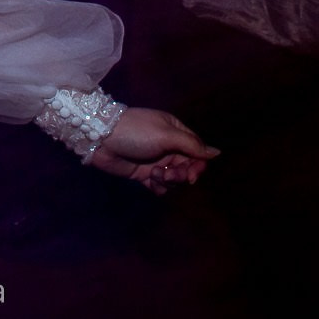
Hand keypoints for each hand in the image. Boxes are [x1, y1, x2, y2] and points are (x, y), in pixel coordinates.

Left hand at [86, 107, 219, 193]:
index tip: (191, 175)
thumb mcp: (166, 135)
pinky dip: (159, 186)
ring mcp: (156, 160)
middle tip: (170, 175)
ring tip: (155, 175)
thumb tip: (217, 153)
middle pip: (187, 167)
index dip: (198, 165)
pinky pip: (160, 185)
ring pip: (175, 178)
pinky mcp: (144, 173)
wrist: (101, 138)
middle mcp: (168, 146)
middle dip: (182, 174)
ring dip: (169, 180)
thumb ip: (192, 145)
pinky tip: (150, 181)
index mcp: (176, 132)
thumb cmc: (136, 131)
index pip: (197, 151)